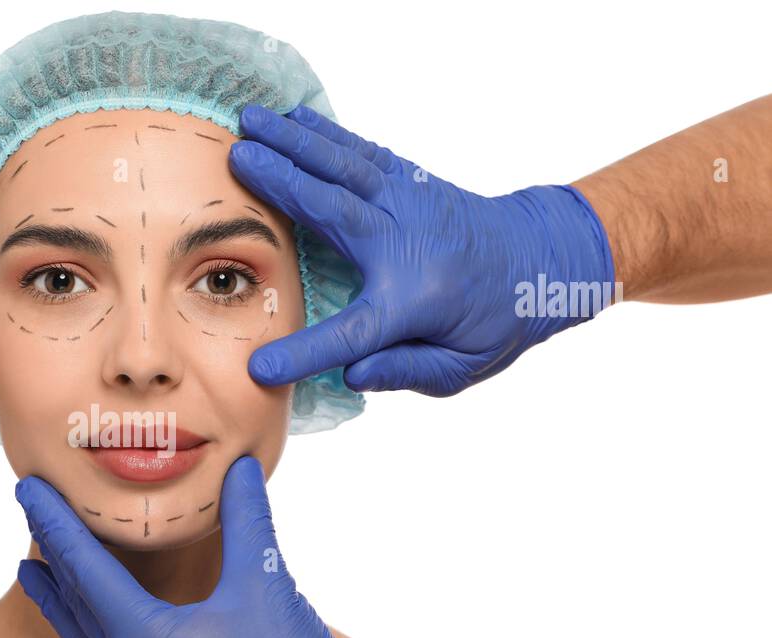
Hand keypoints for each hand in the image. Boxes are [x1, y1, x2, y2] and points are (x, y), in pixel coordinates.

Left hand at [14, 455, 435, 637]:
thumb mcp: (264, 581)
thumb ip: (246, 519)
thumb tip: (240, 468)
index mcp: (141, 637)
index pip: (82, 566)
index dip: (54, 522)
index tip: (27, 490)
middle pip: (73, 603)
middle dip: (50, 555)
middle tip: (30, 516)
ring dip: (60, 604)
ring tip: (35, 575)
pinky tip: (99, 633)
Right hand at [229, 103, 615, 395]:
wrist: (543, 261)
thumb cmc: (495, 322)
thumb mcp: (459, 368)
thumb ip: (405, 371)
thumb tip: (352, 377)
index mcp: (414, 303)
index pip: (352, 336)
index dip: (305, 354)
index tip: (261, 368)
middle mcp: (408, 244)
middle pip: (336, 210)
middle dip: (284, 181)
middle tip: (237, 158)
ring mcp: (410, 204)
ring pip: (345, 167)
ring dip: (294, 141)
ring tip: (250, 121)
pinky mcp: (411, 182)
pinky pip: (363, 153)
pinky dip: (326, 133)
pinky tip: (294, 116)